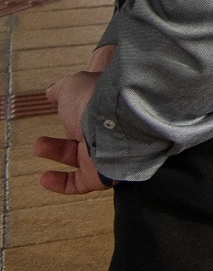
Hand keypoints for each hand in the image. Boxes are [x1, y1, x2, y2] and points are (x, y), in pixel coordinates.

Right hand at [37, 47, 113, 195]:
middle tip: (45, 132)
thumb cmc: (96, 100)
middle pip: (86, 135)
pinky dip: (61, 183)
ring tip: (39, 146)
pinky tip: (45, 178)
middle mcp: (110, 131)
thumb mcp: (72, 86)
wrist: (116, 123)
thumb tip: (53, 91)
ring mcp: (107, 154)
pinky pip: (80, 183)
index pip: (94, 109)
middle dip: (65, 131)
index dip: (76, 108)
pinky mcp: (102, 176)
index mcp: (107, 107)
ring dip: (57, 153)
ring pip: (80, 158)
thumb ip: (62, 89)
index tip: (60, 106)